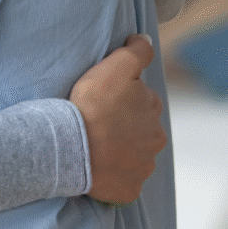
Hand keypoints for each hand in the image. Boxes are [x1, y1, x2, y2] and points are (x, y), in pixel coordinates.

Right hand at [70, 35, 165, 202]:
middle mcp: (154, 141)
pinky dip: (112, 172)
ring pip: (132, 154)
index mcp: (152, 112)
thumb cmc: (94, 106)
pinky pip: (122, 179)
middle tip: (97, 120)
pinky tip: (96, 163)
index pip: (142, 100)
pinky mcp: (128, 189)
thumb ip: (135, 52)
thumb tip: (144, 39)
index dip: (122, 96)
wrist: (74, 148)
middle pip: (139, 128)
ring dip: (118, 149)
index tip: (104, 98)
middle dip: (124, 124)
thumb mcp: (115, 67)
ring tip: (93, 142)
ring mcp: (141, 167)